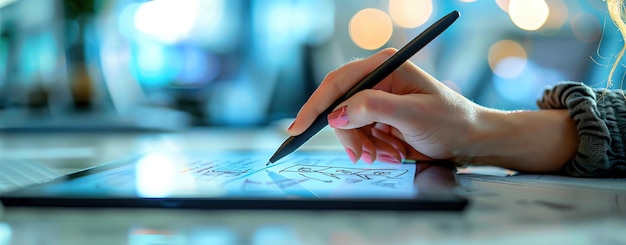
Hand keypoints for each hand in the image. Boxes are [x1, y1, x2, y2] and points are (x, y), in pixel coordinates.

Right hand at [287, 48, 484, 163]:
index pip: (339, 82)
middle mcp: (378, 80)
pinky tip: (393, 153)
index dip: (316, 105)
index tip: (298, 127)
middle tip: (363, 156)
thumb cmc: (451, 121)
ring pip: (348, 126)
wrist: (471, 141)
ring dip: (364, 146)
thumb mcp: (413, 115)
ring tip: (390, 155)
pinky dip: (372, 149)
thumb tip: (336, 114)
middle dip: (350, 135)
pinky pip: (360, 136)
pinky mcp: (380, 118)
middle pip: (340, 108)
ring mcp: (378, 100)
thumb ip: (373, 109)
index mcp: (385, 66)